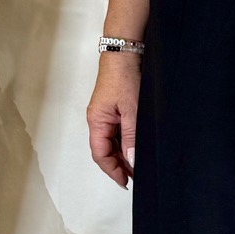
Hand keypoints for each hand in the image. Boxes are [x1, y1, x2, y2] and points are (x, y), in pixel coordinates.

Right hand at [87, 53, 140, 187]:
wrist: (126, 52)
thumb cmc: (123, 75)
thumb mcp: (132, 109)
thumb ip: (132, 136)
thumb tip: (132, 160)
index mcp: (97, 121)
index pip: (100, 154)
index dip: (112, 170)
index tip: (125, 181)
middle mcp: (99, 120)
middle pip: (105, 150)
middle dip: (118, 166)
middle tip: (135, 177)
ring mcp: (107, 114)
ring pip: (112, 142)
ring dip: (123, 155)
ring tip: (137, 165)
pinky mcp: (115, 109)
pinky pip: (118, 132)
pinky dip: (126, 142)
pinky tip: (136, 147)